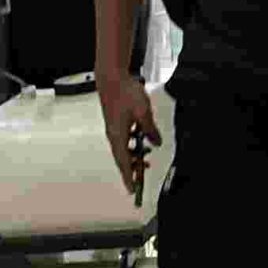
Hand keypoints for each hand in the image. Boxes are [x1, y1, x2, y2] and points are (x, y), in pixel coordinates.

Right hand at [97, 70, 159, 197]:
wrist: (111, 78)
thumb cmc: (125, 92)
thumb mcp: (144, 112)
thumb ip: (150, 129)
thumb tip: (155, 143)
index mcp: (118, 136)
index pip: (124, 162)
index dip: (129, 176)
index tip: (132, 189)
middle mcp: (114, 135)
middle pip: (123, 158)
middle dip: (132, 170)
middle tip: (140, 180)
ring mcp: (114, 129)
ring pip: (123, 149)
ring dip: (133, 156)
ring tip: (145, 161)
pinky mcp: (116, 123)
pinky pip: (124, 140)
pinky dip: (132, 145)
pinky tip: (142, 140)